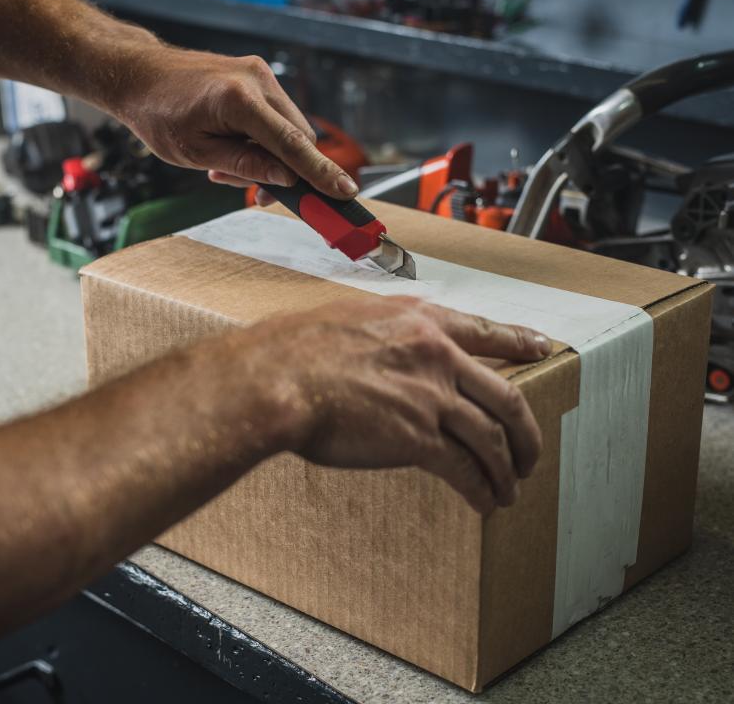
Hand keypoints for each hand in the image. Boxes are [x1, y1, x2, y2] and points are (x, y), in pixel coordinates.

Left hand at [117, 47, 357, 199]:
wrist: (142, 76)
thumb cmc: (160, 115)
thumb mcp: (197, 153)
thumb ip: (244, 166)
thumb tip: (286, 179)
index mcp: (239, 100)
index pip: (291, 143)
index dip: (320, 172)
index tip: (344, 192)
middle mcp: (257, 80)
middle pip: (298, 137)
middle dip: (287, 171)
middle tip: (258, 195)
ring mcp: (260, 74)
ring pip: (289, 128)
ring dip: (272, 157)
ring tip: (227, 168)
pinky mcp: (257, 76)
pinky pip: (277, 117)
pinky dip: (264, 140)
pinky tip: (232, 149)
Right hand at [237, 296, 549, 513]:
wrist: (276, 377)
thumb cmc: (292, 349)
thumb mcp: (347, 319)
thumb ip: (379, 335)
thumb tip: (378, 354)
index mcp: (420, 321)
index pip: (485, 331)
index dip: (520, 341)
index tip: (543, 348)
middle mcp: (437, 356)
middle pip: (506, 396)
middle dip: (526, 433)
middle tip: (531, 454)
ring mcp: (430, 397)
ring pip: (492, 438)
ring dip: (506, 470)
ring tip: (509, 489)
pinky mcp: (417, 438)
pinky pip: (464, 469)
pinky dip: (480, 489)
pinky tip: (485, 502)